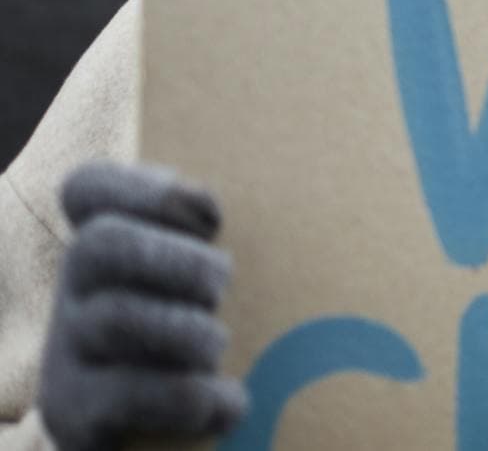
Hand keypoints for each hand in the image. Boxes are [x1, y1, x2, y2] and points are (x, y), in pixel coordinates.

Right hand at [39, 162, 246, 450]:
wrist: (160, 430)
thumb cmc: (208, 327)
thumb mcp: (209, 275)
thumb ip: (222, 243)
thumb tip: (291, 211)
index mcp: (109, 241)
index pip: (88, 189)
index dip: (150, 190)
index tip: (214, 218)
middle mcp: (77, 288)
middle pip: (100, 245)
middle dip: (177, 260)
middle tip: (221, 285)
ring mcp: (68, 348)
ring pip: (110, 318)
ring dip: (184, 331)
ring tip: (218, 347)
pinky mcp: (74, 410)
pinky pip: (119, 397)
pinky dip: (187, 398)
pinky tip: (229, 402)